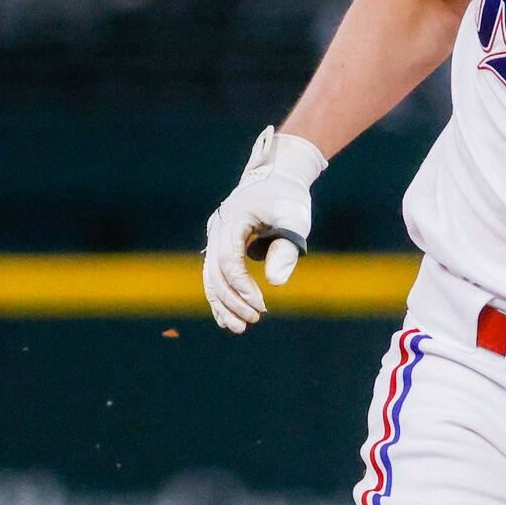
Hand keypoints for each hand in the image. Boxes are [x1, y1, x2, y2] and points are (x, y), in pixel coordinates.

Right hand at [203, 126, 326, 331]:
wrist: (277, 176)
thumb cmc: (288, 197)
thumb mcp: (294, 218)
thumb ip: (286, 248)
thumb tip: (275, 283)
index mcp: (231, 221)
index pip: (230, 262)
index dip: (243, 287)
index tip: (263, 305)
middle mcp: (217, 230)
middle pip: (215, 274)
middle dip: (232, 301)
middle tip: (254, 320)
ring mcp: (215, 238)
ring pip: (211, 278)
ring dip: (223, 304)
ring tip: (239, 328)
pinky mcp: (221, 246)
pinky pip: (215, 275)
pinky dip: (221, 297)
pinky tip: (229, 319)